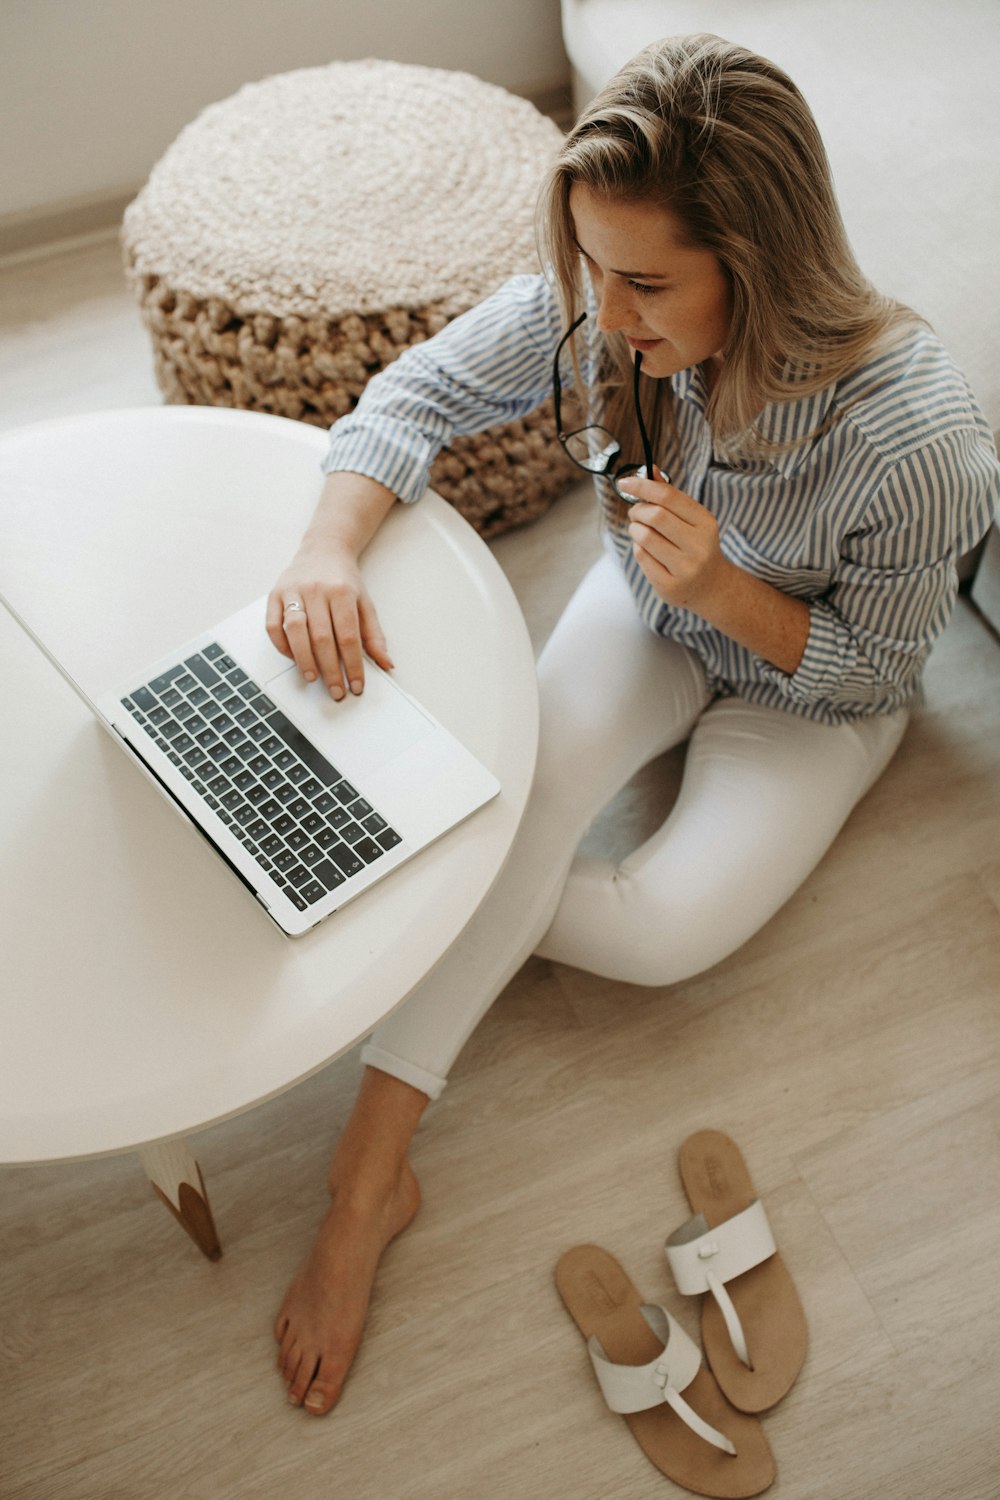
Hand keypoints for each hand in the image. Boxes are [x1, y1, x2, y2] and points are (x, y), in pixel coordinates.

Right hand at [265, 541, 392, 699]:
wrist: (323, 550)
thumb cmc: (344, 580)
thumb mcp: (365, 603)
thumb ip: (374, 635)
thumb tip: (386, 664)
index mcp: (342, 592)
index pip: (348, 636)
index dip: (352, 665)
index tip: (356, 685)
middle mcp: (316, 590)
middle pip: (322, 637)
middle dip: (330, 670)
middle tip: (336, 690)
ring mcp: (293, 592)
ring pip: (296, 631)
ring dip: (304, 659)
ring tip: (312, 678)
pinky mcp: (275, 595)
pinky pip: (274, 625)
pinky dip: (282, 645)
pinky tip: (293, 657)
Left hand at [619, 466, 729, 616]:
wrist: (711, 586)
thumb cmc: (695, 545)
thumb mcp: (691, 519)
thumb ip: (670, 496)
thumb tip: (650, 468)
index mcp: (705, 523)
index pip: (668, 496)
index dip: (642, 485)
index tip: (624, 482)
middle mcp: (699, 545)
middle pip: (655, 516)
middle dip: (637, 510)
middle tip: (635, 513)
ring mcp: (685, 568)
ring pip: (645, 537)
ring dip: (635, 529)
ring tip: (640, 530)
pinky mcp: (670, 585)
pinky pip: (642, 557)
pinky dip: (637, 548)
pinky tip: (646, 549)